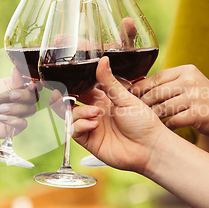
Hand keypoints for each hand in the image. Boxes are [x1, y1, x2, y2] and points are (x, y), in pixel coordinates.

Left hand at [0, 68, 38, 149]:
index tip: (31, 85)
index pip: (29, 83)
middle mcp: (14, 99)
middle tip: (10, 98)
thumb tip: (18, 71)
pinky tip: (2, 120)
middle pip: (33, 96)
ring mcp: (14, 113)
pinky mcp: (13, 127)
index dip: (33, 84)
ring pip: (30, 109)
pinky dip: (15, 121)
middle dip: (24, 96)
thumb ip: (10, 86)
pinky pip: (24, 123)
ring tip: (1, 111)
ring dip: (17, 109)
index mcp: (10, 86)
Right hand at [71, 56, 166, 174]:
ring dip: (79, 112)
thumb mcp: (125, 98)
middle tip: (59, 94)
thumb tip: (103, 59)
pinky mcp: (90, 141)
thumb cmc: (143, 122)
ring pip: (70, 116)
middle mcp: (95, 112)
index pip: (81, 89)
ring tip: (95, 112)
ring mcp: (91, 126)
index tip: (62, 77)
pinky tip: (93, 124)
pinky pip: (75, 131)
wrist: (149, 147)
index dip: (71, 84)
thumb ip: (109, 81)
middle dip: (62, 98)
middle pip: (70, 103)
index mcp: (103, 99)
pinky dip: (80, 125)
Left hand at [131, 65, 208, 137]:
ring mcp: (195, 97)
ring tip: (145, 122)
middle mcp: (190, 81)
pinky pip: (173, 121)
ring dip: (152, 117)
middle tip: (133, 113)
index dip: (140, 87)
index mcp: (186, 70)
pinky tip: (161, 131)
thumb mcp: (190, 84)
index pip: (156, 77)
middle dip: (143, 104)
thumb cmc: (204, 101)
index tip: (128, 96)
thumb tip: (137, 85)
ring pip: (163, 108)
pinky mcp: (198, 113)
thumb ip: (170, 83)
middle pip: (156, 92)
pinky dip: (166, 127)